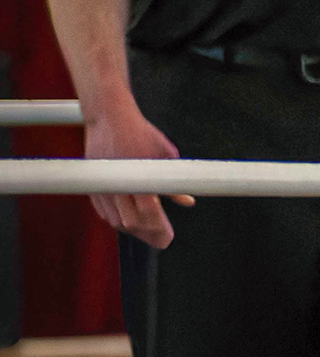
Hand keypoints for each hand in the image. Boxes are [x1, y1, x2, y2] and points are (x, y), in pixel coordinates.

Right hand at [83, 97, 191, 249]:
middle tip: (162, 239)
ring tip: (148, 232)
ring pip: (116, 221)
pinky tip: (129, 223)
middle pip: (131, 222)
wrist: (110, 117)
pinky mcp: (93, 185)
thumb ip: (173, 180)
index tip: (168, 237)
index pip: (148, 213)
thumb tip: (188, 201)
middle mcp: (117, 184)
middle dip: (148, 235)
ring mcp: (103, 185)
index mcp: (137, 176)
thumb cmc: (140, 133)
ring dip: (133, 230)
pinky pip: (104, 213)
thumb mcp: (164, 153)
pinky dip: (117, 221)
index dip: (159, 228)